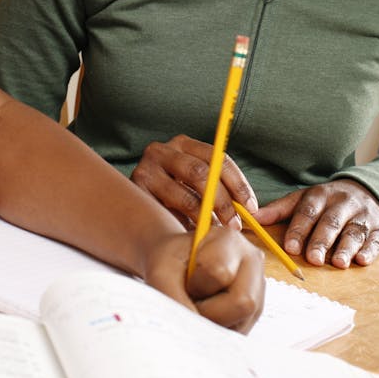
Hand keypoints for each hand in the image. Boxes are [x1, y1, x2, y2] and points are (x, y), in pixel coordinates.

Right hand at [130, 135, 257, 229]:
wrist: (127, 205)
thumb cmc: (170, 195)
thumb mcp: (192, 184)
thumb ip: (214, 190)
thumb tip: (246, 212)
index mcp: (183, 144)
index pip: (218, 158)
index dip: (238, 184)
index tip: (251, 208)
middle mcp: (163, 150)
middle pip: (201, 173)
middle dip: (223, 202)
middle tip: (234, 225)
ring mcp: (146, 169)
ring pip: (185, 195)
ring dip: (205, 218)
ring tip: (214, 232)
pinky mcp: (136, 190)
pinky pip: (167, 212)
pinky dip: (184, 225)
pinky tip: (191, 233)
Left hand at [141, 226, 264, 332]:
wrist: (176, 264)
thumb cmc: (170, 264)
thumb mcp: (161, 274)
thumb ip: (172, 298)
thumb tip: (190, 333)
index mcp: (230, 240)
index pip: (219, 272)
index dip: (196, 284)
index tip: (187, 277)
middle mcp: (252, 262)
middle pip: (243, 302)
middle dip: (209, 311)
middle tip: (192, 300)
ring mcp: (258, 289)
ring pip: (243, 323)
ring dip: (212, 324)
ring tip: (199, 306)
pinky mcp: (255, 313)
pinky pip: (238, 334)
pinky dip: (216, 331)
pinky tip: (207, 314)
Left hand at [254, 179, 378, 268]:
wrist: (366, 190)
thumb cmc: (326, 202)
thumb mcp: (303, 199)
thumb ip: (278, 210)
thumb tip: (249, 217)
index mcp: (320, 196)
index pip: (307, 212)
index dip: (299, 230)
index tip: (291, 247)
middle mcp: (342, 203)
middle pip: (331, 222)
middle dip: (322, 241)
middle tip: (314, 259)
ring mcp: (363, 214)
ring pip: (354, 231)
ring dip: (346, 247)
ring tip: (339, 263)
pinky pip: (377, 238)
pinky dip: (371, 250)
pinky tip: (363, 260)